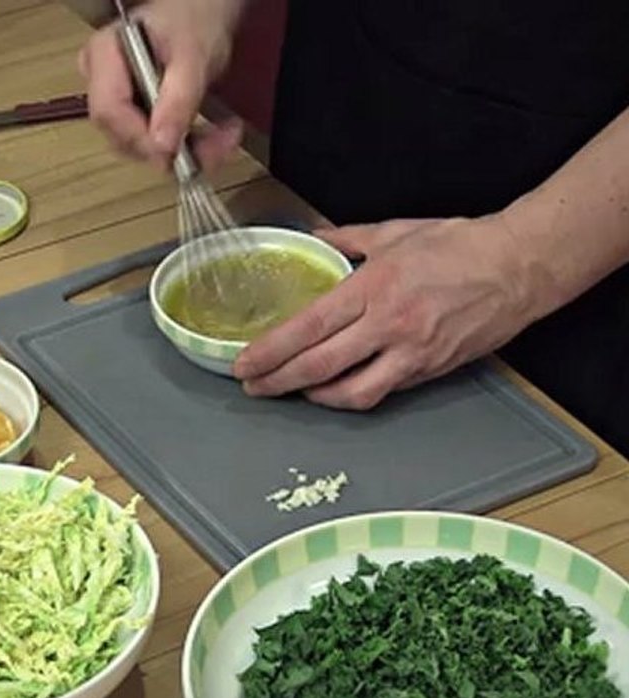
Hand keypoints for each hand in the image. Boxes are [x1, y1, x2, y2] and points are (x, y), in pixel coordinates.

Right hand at [79, 0, 243, 171]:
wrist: (199, 15)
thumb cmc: (191, 20)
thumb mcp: (192, 56)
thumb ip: (177, 100)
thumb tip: (163, 146)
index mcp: (104, 55)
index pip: (108, 111)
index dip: (139, 138)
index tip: (174, 151)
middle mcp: (101, 83)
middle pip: (123, 136)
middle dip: (171, 149)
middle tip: (218, 144)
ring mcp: (117, 103)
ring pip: (143, 148)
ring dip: (188, 152)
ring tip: (226, 137)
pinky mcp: (135, 118)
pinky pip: (156, 146)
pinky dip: (190, 148)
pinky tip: (218, 137)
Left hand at [232, 215, 542, 409]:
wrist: (519, 266)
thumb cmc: (459, 245)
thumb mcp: (393, 231)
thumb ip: (346, 238)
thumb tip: (316, 238)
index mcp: (373, 287)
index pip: (308, 328)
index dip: (271, 351)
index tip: (245, 363)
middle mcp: (389, 325)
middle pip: (319, 367)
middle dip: (278, 382)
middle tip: (254, 387)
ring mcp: (411, 353)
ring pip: (352, 393)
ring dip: (315, 397)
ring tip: (293, 391)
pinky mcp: (430, 370)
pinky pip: (383, 390)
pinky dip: (354, 393)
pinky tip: (336, 388)